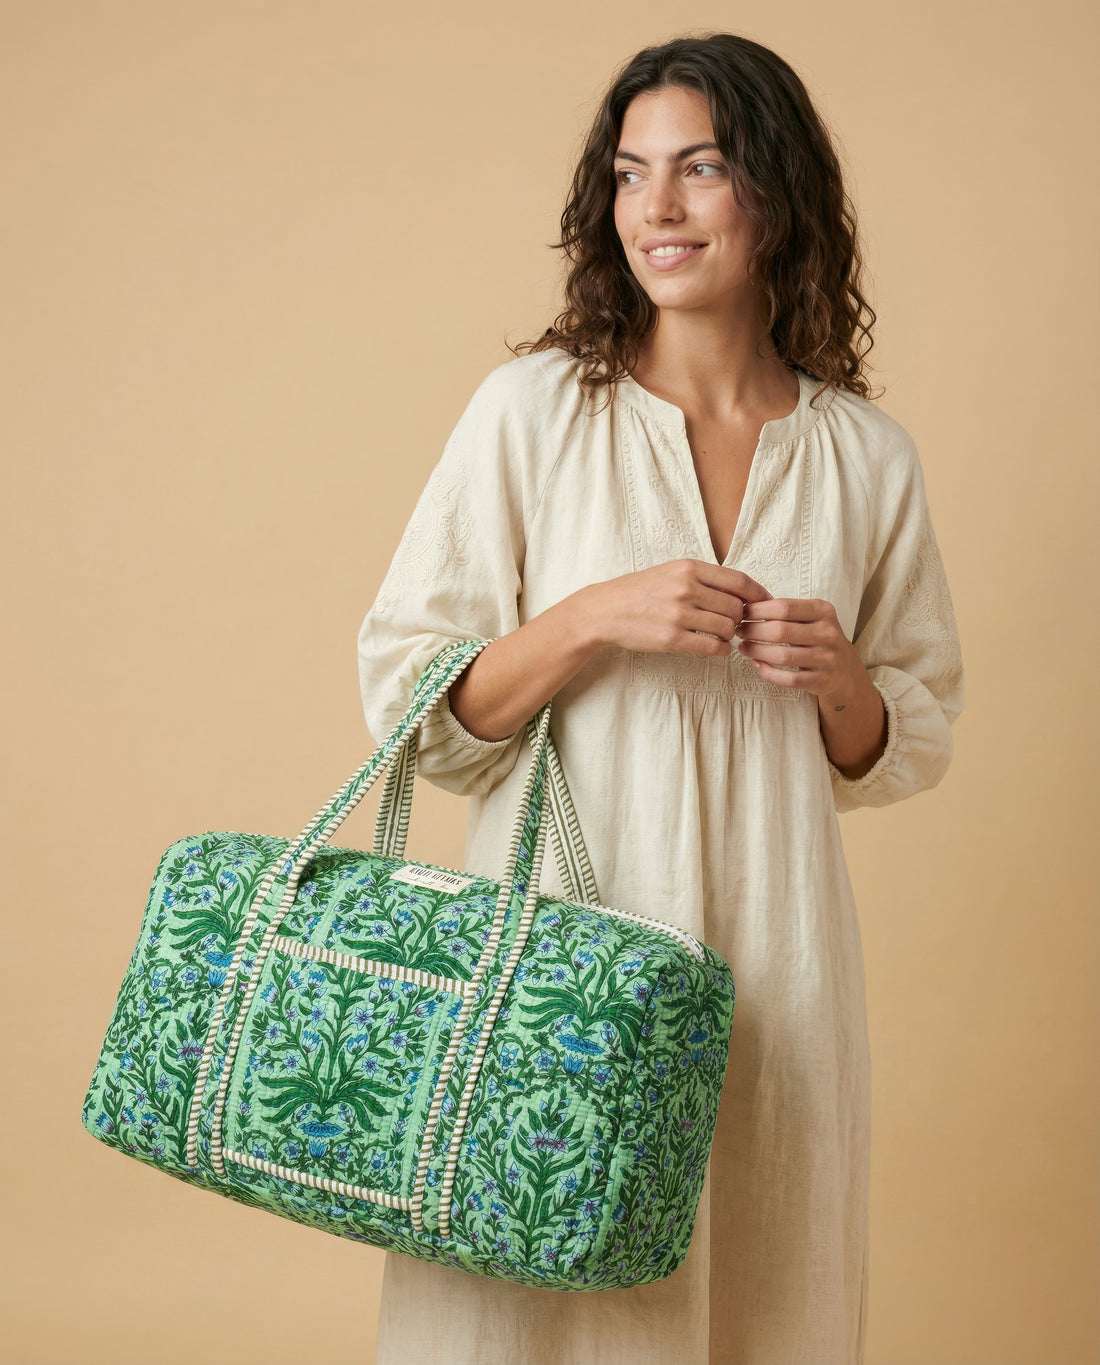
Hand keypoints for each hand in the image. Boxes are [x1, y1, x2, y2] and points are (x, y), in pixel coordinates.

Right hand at [577, 559, 772, 656]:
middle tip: (735, 624)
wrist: (606, 610)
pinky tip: (717, 648)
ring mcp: (679, 614)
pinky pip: (712, 647)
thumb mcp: (671, 572)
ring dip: (729, 635)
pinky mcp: (671, 638)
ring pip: (726, 628)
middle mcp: (686, 588)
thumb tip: (740, 592)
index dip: (759, 594)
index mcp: (689, 568)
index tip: (766, 604)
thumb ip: (703, 578)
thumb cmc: (640, 591)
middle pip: (736, 607)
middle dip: (741, 618)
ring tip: (722, 635)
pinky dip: (721, 650)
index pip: (739, 581)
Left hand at [734, 596, 888, 774]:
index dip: (758, 610)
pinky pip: (788, 679)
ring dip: (756, 652)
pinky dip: (768, 672)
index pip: (785, 607)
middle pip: (781, 631)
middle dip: (753, 631)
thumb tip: (746, 605)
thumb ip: (785, 611)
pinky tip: (757, 664)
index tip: (742, 613)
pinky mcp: (822, 680)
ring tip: (744, 647)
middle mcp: (829, 633)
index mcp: (824, 611)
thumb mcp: (810, 617)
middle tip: (739, 631)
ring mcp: (827, 658)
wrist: (844, 669)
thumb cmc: (816, 637)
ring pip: (783, 656)